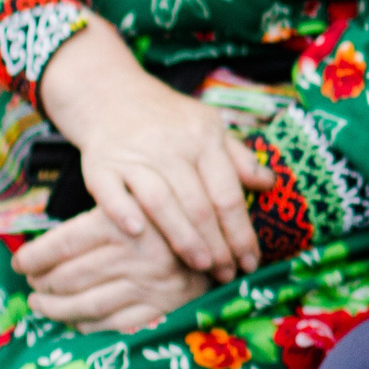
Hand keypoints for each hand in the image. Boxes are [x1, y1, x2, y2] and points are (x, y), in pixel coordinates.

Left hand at [13, 208, 213, 331]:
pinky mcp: (160, 309)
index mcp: (126, 221)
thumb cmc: (174, 213)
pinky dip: (85, 325)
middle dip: (41, 283)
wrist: (229, 238)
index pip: (61, 244)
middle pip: (67, 276)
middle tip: (32, 282)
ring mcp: (148, 286)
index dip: (33, 257)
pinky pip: (110, 324)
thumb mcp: (143, 195)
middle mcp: (135, 254)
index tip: (21, 261)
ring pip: (82, 305)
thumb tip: (49, 237)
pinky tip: (74, 320)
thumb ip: (103, 208)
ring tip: (40, 303)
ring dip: (54, 308)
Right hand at [35, 18, 274, 277]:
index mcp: (205, 138)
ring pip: (161, 202)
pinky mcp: (100, 164)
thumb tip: (269, 184)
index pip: (228, 193)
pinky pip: (110, 193)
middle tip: (228, 274)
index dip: (242, 231)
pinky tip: (137, 236)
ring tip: (199, 267)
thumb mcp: (210, 127)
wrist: (111, 95)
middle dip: (217, 245)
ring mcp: (134, 156)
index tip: (252, 261)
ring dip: (182, 239)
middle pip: (199, 204)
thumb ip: (238, 158)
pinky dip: (123, 214)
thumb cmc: (169, 120)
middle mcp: (172, 147)